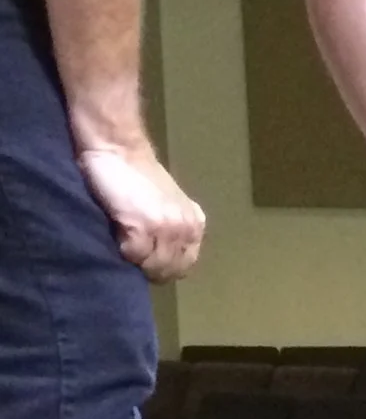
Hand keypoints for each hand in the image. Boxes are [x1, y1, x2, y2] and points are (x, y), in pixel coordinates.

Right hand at [78, 143, 203, 281]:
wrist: (118, 148)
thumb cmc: (135, 176)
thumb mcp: (168, 205)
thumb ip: (172, 228)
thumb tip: (162, 260)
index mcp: (195, 225)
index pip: (185, 265)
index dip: (165, 268)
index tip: (146, 261)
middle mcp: (187, 228)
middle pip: (170, 269)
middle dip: (150, 268)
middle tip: (131, 255)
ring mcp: (166, 228)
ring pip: (153, 265)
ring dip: (135, 260)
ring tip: (123, 243)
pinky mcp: (142, 226)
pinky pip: (134, 255)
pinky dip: (122, 250)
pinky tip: (116, 234)